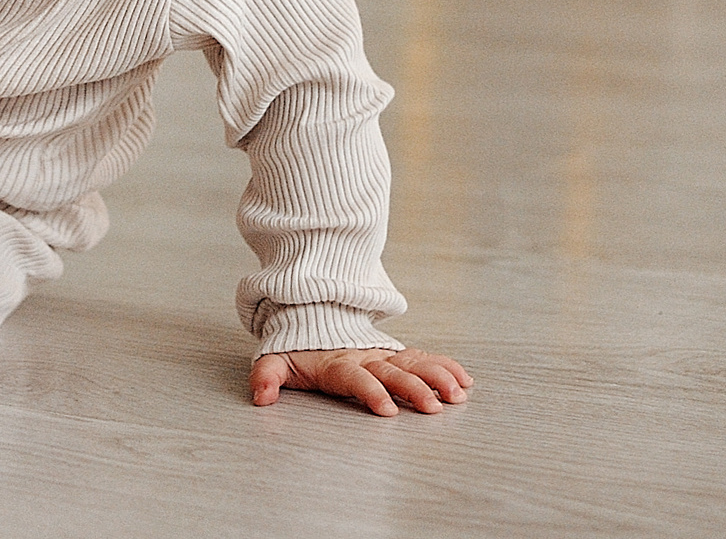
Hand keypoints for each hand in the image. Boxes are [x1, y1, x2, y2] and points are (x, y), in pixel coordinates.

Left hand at [251, 346, 471, 415]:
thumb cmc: (297, 348)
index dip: (370, 391)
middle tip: (434, 408)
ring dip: (437, 377)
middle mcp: (365, 357)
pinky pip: (424, 358)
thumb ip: (267, 377)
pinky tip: (464, 381)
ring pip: (414, 363)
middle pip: (392, 372)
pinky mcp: (396, 355)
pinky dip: (444, 367)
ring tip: (458, 394)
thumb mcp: (276, 360)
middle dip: (413, 389)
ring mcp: (384, 354)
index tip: (387, 410)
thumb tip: (261, 398)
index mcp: (337, 363)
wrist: (313, 314)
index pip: (355, 377)